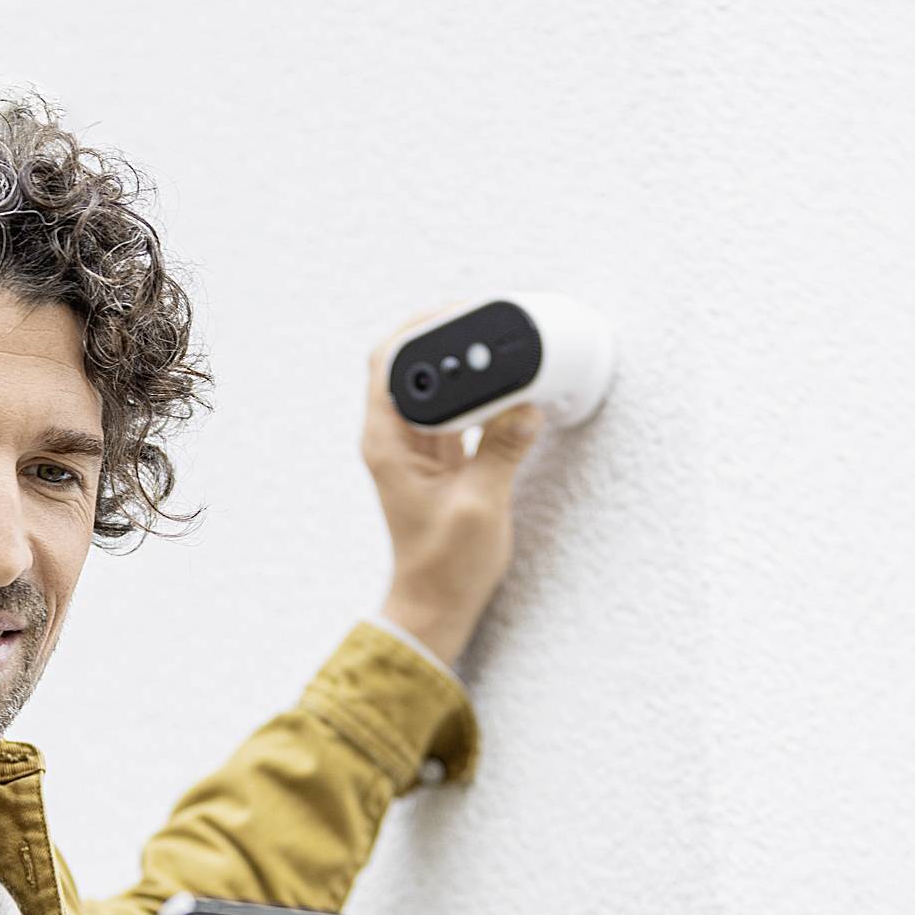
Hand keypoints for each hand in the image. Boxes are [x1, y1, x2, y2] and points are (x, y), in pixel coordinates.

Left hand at [361, 307, 544, 665]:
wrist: (436, 603)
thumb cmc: (444, 566)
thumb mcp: (479, 506)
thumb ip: (501, 451)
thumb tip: (525, 406)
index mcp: (388, 443)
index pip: (390, 361)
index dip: (423, 326)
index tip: (462, 311)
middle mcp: (395, 438)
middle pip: (412, 362)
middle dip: (448, 335)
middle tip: (489, 321)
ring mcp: (416, 447)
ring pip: (435, 384)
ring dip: (465, 363)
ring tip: (502, 347)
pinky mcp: (439, 458)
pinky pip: (456, 409)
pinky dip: (479, 393)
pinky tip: (507, 388)